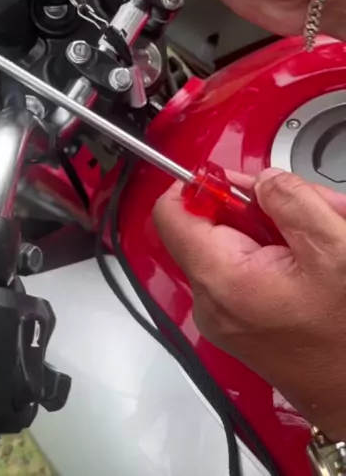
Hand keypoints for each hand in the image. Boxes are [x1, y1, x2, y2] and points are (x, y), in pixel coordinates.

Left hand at [154, 169, 345, 438]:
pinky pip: (249, 269)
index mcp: (221, 277)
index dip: (200, 184)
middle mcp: (211, 299)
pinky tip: (318, 264)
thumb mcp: (331, 248)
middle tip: (311, 212)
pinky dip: (282, 256)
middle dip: (264, 208)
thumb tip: (260, 180)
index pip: (172, 212)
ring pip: (239, 242)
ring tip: (327, 239)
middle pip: (214, 223)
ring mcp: (224, 313)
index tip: (234, 180)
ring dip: (282, 230)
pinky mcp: (240, 321)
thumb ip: (289, 199)